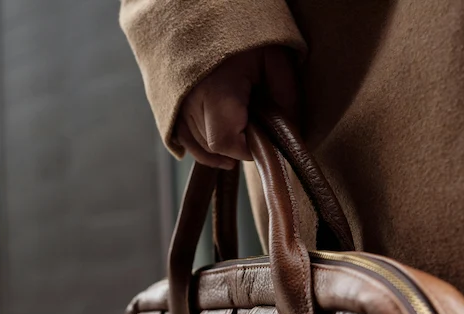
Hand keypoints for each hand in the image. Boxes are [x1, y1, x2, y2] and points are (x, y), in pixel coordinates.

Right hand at [174, 46, 299, 169]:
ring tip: (241, 138)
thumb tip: (292, 131)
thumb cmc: (243, 35)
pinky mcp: (171, 107)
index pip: (226, 142)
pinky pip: (183, 140)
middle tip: (256, 132)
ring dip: (220, 148)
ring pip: (198, 145)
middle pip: (212, 146)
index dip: (246, 150)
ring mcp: (177, 106)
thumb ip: (287, 95)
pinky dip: (201, 148)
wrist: (207, 14)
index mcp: (217, 92)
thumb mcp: (274, 58)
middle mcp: (191, 102)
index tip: (262, 141)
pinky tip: (219, 151)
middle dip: (236, 147)